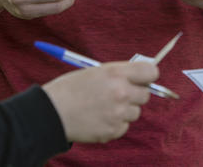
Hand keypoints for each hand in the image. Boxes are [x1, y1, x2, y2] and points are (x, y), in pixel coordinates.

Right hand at [42, 61, 157, 142]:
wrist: (51, 113)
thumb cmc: (70, 89)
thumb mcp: (95, 72)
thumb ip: (118, 74)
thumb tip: (138, 78)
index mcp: (116, 73)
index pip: (151, 71)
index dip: (147, 75)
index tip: (143, 78)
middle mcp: (121, 92)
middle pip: (146, 94)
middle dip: (135, 94)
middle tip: (118, 94)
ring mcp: (118, 113)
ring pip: (135, 112)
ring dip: (124, 110)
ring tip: (103, 107)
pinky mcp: (113, 130)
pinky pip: (124, 126)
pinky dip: (115, 124)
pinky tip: (98, 118)